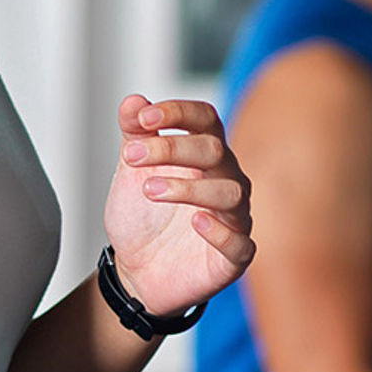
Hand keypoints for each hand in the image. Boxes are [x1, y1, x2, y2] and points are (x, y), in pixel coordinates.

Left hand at [102, 94, 254, 313]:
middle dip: (171, 148)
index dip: (177, 112)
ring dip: (188, 187)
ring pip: (230, 193)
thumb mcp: (130, 172)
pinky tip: (196, 221)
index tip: (142, 119)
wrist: (136, 270)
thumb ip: (134, 135)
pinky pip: (240, 243)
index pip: (205, 119)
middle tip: (131, 157)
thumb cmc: (142, 217)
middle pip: (214, 151)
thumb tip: (134, 101)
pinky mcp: (234, 256)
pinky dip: (220, 231)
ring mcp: (233, 218)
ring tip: (150, 190)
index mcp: (204, 155)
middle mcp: (226, 181)